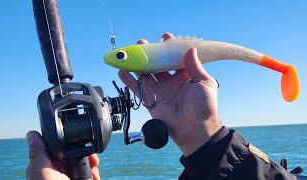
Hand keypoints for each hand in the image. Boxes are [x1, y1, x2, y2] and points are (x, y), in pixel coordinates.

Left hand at [26, 131, 99, 179]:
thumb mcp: (42, 172)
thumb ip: (39, 153)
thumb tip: (32, 134)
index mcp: (45, 167)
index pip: (55, 147)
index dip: (64, 141)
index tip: (73, 138)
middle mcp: (58, 173)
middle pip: (72, 153)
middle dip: (81, 151)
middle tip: (88, 154)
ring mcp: (71, 178)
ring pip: (83, 162)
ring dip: (90, 162)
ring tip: (93, 165)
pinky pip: (90, 173)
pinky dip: (94, 173)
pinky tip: (93, 174)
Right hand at [119, 32, 221, 155]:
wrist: (195, 130)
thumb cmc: (204, 107)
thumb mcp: (204, 83)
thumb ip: (195, 66)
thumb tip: (190, 49)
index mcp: (185, 76)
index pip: (176, 58)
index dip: (170, 48)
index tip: (165, 37)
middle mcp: (171, 82)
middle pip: (158, 64)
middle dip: (151, 54)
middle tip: (142, 43)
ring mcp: (161, 91)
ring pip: (146, 74)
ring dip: (138, 64)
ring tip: (130, 54)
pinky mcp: (152, 101)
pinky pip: (139, 89)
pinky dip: (130, 81)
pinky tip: (122, 72)